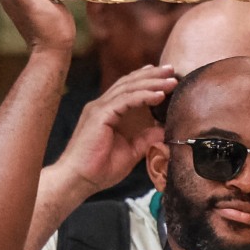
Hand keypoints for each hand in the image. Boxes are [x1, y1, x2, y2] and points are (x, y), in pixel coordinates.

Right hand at [52, 63, 174, 193]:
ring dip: (152, 82)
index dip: (146, 80)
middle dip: (152, 75)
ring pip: (129, 88)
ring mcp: (99, 109)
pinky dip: (144, 96)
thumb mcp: (130, 151)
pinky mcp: (100, 115)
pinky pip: (125, 100)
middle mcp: (101, 106)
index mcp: (106, 112)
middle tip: (171, 70)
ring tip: (170, 79)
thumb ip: (145, 138)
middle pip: (129, 83)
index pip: (128, 90)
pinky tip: (159, 95)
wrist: (78, 180)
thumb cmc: (99, 169)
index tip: (164, 76)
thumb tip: (163, 130)